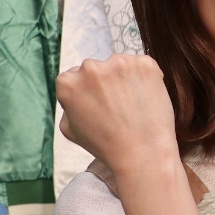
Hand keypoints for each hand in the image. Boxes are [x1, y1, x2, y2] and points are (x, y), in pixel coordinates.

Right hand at [57, 54, 179, 176]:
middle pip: (97, 69)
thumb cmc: (105, 145)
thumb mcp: (70, 129)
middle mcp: (90, 67)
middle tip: (118, 107)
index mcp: (67, 82)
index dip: (89, 93)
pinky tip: (146, 98)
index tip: (100, 106)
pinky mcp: (144, 63)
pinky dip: (147, 78)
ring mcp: (118, 62)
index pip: (75, 77)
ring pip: (120, 65)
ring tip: (133, 106)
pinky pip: (144, 65)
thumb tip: (75, 91)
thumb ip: (68, 105)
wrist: (142, 152)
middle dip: (106, 83)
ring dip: (125, 78)